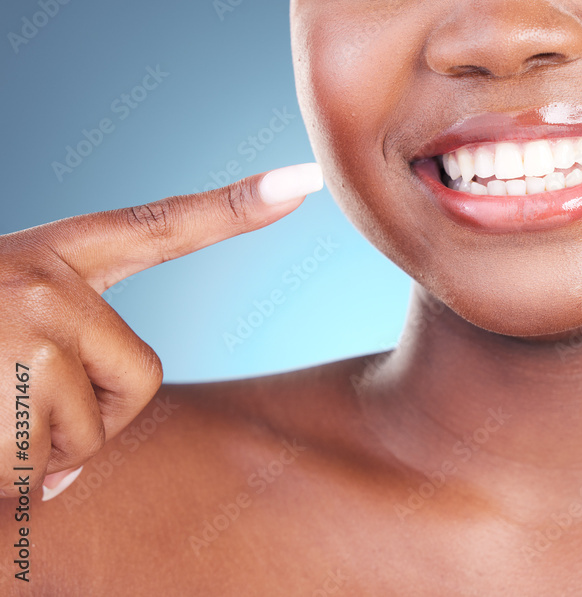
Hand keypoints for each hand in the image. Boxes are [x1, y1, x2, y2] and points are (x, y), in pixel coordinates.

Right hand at [0, 163, 322, 499]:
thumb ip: (56, 386)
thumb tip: (69, 481)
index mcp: (46, 260)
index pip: (157, 229)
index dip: (233, 207)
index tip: (302, 182)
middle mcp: (41, 280)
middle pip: (139, 384)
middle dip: (88, 424)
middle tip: (11, 413)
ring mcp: (21, 324)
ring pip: (92, 434)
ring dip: (36, 457)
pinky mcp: (5, 371)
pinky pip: (46, 466)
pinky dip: (10, 481)